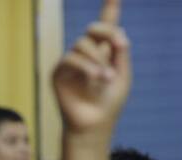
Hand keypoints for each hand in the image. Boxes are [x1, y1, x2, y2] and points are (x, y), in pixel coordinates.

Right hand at [52, 0, 130, 135]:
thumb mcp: (122, 75)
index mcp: (104, 53)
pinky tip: (96, 79)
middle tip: (120, 45)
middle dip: (107, 33)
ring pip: (82, 44)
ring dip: (98, 59)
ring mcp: (71, 63)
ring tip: (105, 78)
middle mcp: (87, 54)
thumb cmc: (109, 103)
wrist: (94, 126)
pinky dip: (85, 66)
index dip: (110, 8)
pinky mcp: (59, 73)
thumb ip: (121, 52)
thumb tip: (117, 33)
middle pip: (94, 29)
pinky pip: (70, 59)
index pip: (106, 27)